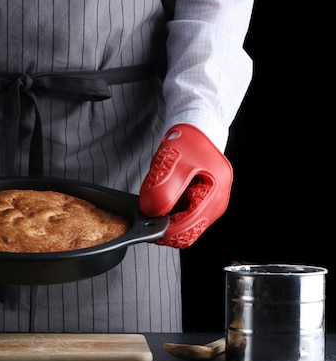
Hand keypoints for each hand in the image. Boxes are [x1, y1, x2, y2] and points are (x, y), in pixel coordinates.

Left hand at [139, 124, 232, 247]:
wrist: (197, 128)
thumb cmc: (189, 140)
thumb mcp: (173, 160)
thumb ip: (163, 188)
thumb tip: (152, 211)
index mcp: (214, 196)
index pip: (187, 230)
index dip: (163, 231)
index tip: (145, 224)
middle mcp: (215, 205)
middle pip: (186, 233)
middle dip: (164, 227)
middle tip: (145, 213)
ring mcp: (208, 205)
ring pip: (183, 226)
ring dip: (165, 218)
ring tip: (154, 198)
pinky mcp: (200, 202)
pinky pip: (181, 216)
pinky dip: (168, 211)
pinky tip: (161, 197)